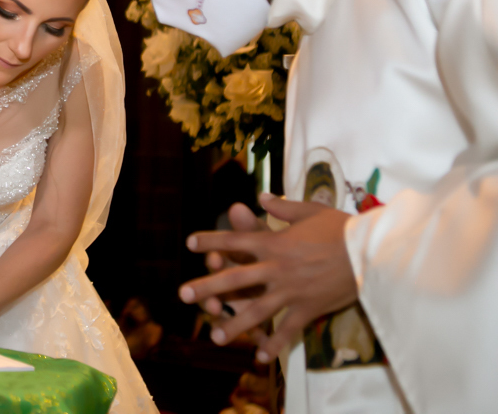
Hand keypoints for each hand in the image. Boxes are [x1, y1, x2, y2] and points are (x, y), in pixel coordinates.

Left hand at [179, 193, 356, 362]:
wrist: (371, 252)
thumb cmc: (341, 228)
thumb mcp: (310, 210)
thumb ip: (282, 206)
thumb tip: (261, 196)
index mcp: (274, 243)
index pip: (234, 241)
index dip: (210, 241)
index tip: (190, 243)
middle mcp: (276, 268)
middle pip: (235, 279)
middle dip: (207, 286)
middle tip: (183, 294)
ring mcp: (291, 291)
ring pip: (256, 310)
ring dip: (233, 324)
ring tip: (214, 335)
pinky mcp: (308, 309)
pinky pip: (288, 330)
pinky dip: (275, 344)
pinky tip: (261, 356)